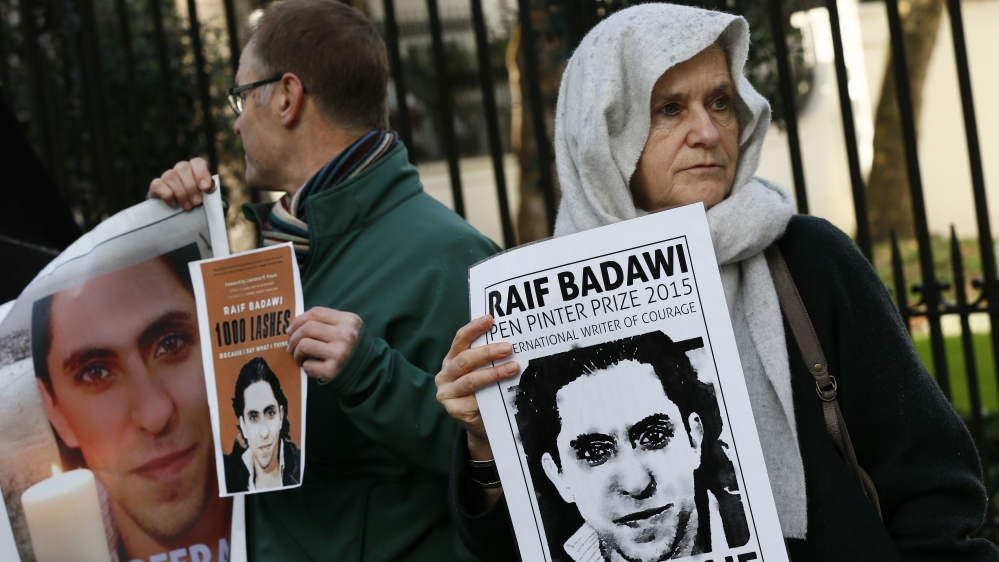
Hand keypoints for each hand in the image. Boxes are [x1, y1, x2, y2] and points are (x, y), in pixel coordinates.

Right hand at [148, 158, 214, 209]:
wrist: (177, 213)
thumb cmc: (196, 205)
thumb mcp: (206, 202)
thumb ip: (212, 200)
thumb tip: (220, 204)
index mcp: (194, 170)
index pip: (197, 162)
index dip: (201, 173)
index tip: (206, 188)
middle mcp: (180, 170)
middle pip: (182, 167)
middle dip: (191, 186)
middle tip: (197, 202)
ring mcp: (167, 177)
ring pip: (170, 176)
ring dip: (180, 193)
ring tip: (187, 206)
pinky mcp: (156, 186)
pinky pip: (158, 184)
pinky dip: (167, 195)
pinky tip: (174, 204)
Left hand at [287, 307, 362, 383]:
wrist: (367, 370)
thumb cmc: (350, 346)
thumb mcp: (346, 327)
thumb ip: (325, 321)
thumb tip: (294, 326)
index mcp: (349, 321)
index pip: (316, 313)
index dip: (298, 320)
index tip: (291, 329)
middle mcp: (346, 336)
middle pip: (307, 328)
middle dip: (294, 337)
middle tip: (291, 345)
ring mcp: (340, 353)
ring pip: (304, 345)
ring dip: (296, 352)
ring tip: (300, 356)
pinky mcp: (332, 371)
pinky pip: (308, 365)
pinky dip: (305, 366)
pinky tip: (311, 366)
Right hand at [435, 315, 518, 461]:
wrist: (480, 424)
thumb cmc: (484, 392)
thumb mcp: (483, 371)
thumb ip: (489, 358)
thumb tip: (511, 340)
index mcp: (452, 359)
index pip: (460, 339)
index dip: (474, 328)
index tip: (490, 319)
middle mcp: (445, 374)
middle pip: (465, 359)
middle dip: (487, 352)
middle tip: (508, 348)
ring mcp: (447, 393)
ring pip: (470, 380)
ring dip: (493, 373)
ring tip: (513, 368)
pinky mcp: (454, 409)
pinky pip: (474, 400)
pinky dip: (491, 394)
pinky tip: (505, 391)